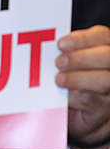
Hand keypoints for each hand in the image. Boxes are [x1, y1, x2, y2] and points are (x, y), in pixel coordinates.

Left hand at [56, 25, 109, 148]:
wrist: (76, 112)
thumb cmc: (71, 81)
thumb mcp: (69, 63)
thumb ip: (65, 53)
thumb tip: (44, 46)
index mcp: (105, 49)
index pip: (102, 36)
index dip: (83, 38)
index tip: (60, 44)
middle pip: (107, 56)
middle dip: (81, 58)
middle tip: (58, 62)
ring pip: (102, 80)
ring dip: (77, 78)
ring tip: (58, 79)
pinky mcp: (101, 109)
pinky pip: (89, 101)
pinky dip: (72, 97)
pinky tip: (60, 95)